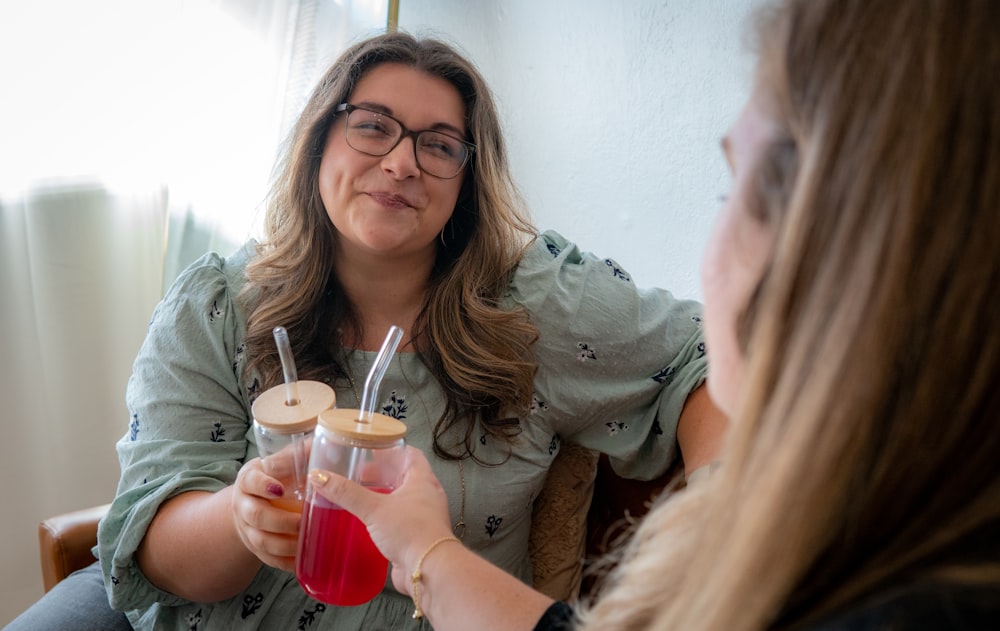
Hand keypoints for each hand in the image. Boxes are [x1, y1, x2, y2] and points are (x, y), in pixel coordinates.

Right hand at [231, 456, 302, 571]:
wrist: (261, 499)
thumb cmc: (282, 474)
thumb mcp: (288, 460)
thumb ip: (304, 451)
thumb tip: (331, 443)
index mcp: (250, 478)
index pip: (251, 480)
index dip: (263, 485)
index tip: (280, 489)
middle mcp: (243, 503)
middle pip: (256, 516)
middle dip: (281, 521)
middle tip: (304, 521)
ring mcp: (247, 528)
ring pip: (261, 541)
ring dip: (285, 544)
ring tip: (307, 542)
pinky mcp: (256, 547)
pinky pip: (268, 559)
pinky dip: (286, 562)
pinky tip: (303, 561)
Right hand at [307, 446, 453, 593]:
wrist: (428, 570)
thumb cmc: (411, 531)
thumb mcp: (374, 508)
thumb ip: (346, 493)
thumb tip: (320, 477)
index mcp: (423, 480)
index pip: (411, 455)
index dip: (392, 450)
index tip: (373, 450)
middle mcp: (427, 496)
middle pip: (405, 477)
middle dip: (384, 474)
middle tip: (361, 474)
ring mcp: (424, 517)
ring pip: (403, 500)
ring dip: (385, 496)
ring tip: (362, 496)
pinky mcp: (417, 536)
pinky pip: (401, 521)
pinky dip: (386, 518)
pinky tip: (369, 522)